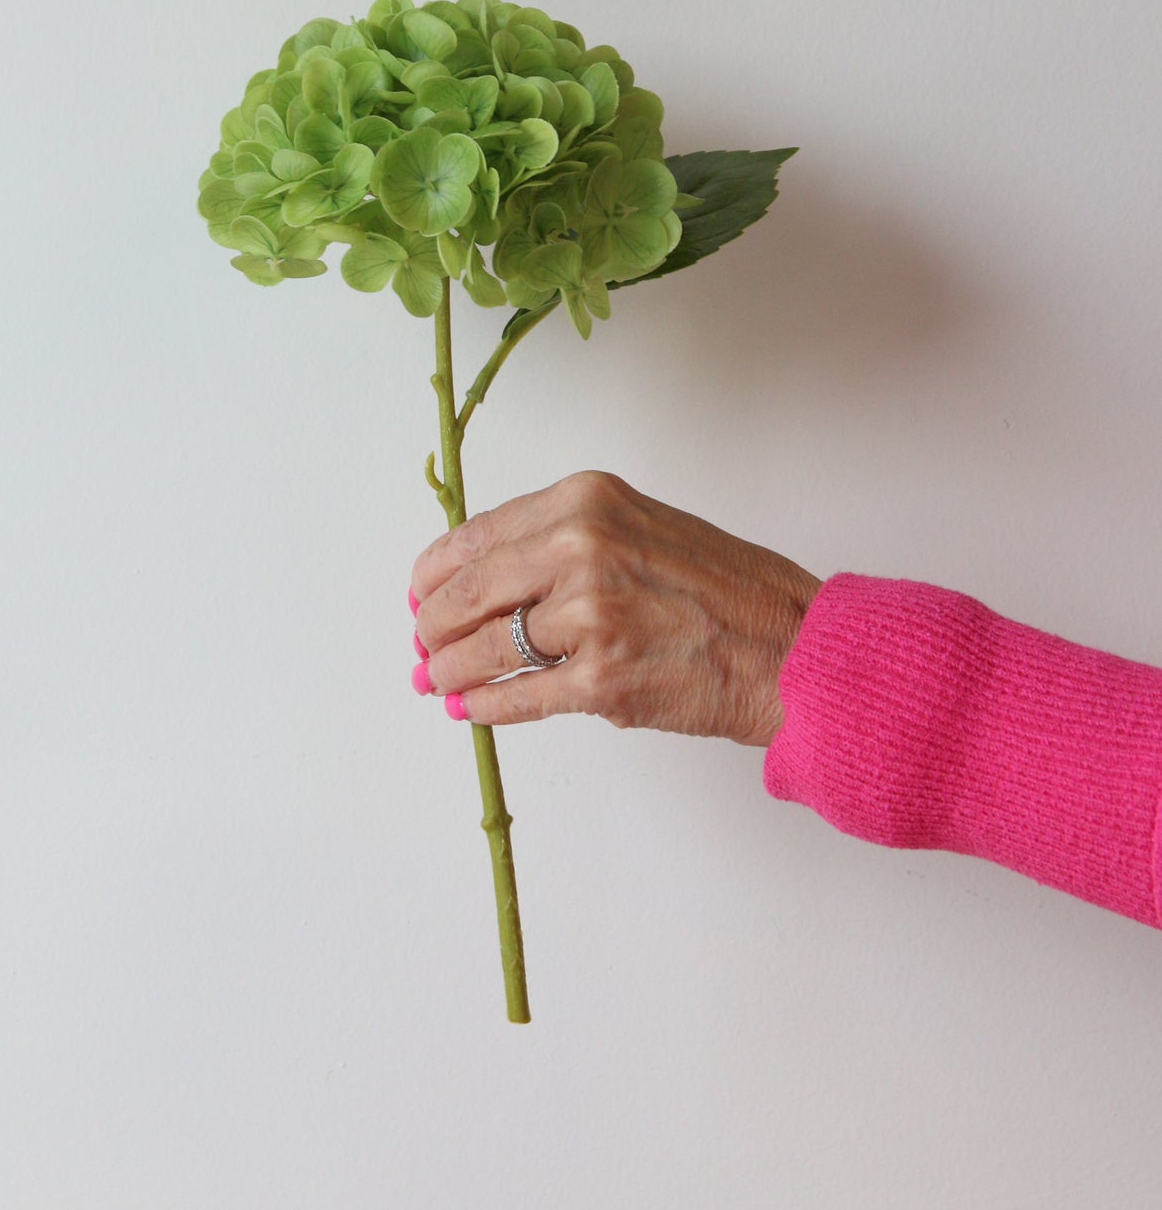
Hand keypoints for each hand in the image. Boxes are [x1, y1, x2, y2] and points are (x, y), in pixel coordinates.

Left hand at [409, 470, 822, 745]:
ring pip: (484, 649)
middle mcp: (580, 548)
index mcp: (585, 500)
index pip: (474, 536)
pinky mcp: (600, 682)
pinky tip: (470, 708)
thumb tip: (481, 579)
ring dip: (450, 671)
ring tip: (439, 681)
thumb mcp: (638, 526)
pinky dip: (485, 707)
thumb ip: (561, 540)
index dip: (435, 573)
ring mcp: (589, 617)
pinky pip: (516, 697)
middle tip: (422, 646)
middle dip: (432, 625)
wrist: (788, 644)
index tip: (420, 593)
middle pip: (466, 592)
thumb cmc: (724, 588)